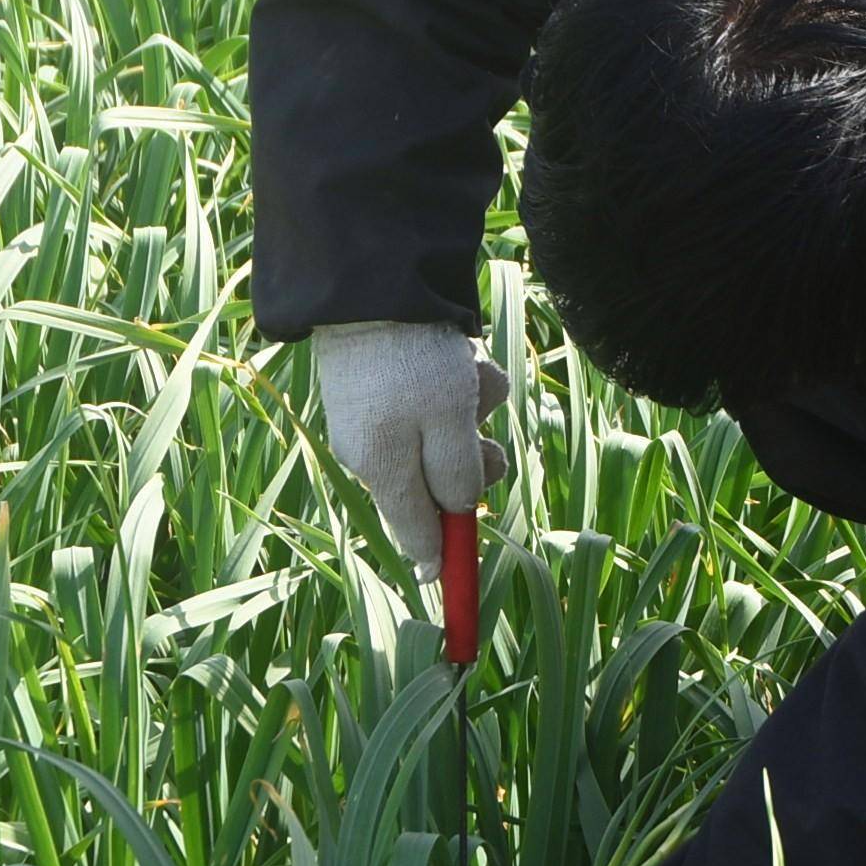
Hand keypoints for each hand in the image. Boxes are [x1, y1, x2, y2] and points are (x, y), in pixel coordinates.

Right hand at [310, 320, 507, 567]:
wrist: (375, 283)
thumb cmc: (413, 363)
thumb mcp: (447, 427)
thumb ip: (456, 478)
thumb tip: (455, 518)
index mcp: (382, 471)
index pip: (414, 534)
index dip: (440, 557)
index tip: (449, 582)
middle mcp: (377, 449)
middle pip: (442, 483)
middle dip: (475, 463)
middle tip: (490, 445)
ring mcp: (384, 413)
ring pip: (451, 433)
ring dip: (475, 412)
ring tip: (470, 377)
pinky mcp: (393, 379)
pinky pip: (442, 395)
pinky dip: (461, 381)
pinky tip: (461, 356)